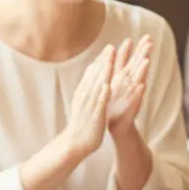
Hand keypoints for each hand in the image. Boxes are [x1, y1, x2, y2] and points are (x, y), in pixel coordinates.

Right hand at [58, 44, 114, 162]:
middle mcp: (85, 95)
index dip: (101, 60)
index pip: (93, 73)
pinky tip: (109, 85)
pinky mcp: (94, 115)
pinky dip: (104, 93)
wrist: (76, 142)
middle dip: (104, 61)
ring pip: (97, 85)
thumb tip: (93, 80)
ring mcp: (89, 104)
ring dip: (105, 72)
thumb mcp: (84, 103)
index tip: (110, 48)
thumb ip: (88, 91)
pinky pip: (99, 102)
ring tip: (112, 62)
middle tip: (112, 47)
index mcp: (84, 92)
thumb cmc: (83, 123)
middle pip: (95, 75)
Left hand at [106, 35, 151, 134]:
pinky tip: (142, 86)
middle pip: (138, 67)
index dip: (136, 49)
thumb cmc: (112, 106)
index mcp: (123, 80)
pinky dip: (138, 93)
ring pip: (138, 81)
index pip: (131, 61)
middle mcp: (129, 86)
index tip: (142, 36)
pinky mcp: (130, 109)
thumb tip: (114, 55)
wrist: (115, 128)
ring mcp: (131, 97)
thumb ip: (113, 71)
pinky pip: (135, 100)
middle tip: (150, 41)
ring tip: (147, 61)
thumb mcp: (111, 85)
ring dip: (142, 71)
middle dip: (143, 54)